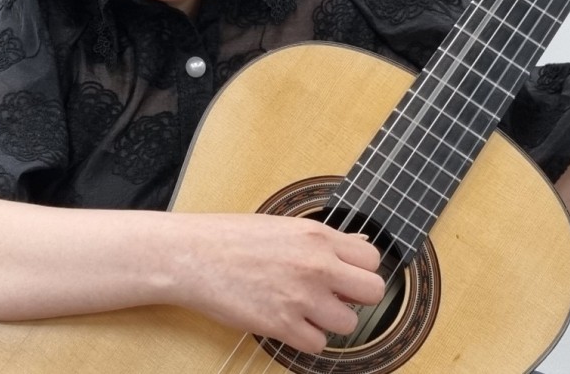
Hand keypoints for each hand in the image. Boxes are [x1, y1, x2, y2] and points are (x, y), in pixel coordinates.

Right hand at [168, 213, 384, 352]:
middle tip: (335, 296)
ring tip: (305, 309)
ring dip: (329, 320)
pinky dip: (306, 338)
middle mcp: (317, 265)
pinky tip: (289, 322)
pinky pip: (317, 344)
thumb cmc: (233, 237)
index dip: (361, 270)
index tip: (346, 275)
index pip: (372, 259)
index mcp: (317, 235)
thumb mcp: (283, 226)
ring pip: (348, 324)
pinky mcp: (282, 325)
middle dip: (358, 298)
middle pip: (374, 292)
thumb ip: (320, 241)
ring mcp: (301, 296)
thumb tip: (354, 250)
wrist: (195, 255)